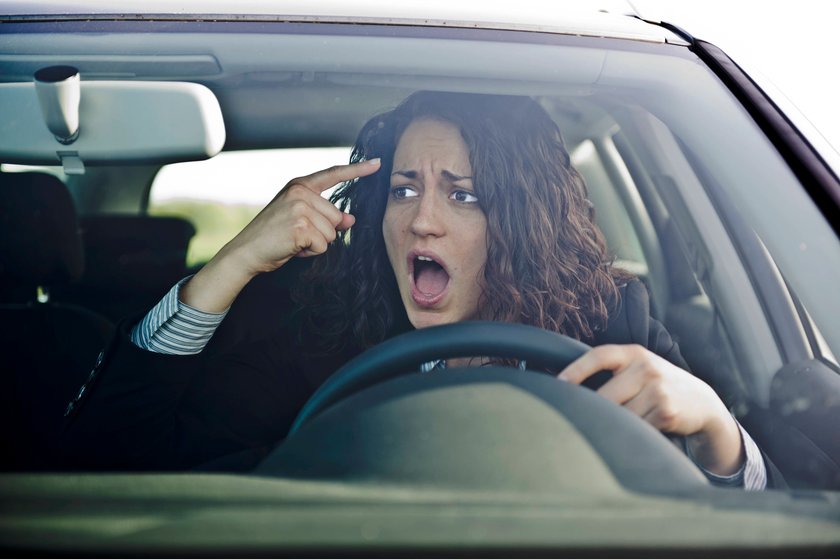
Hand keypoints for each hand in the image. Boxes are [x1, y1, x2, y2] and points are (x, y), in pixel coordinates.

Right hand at [180, 159, 380, 311]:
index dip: (358, 170)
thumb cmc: (274, 235)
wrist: (247, 251)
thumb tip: (351, 219)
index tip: (378, 163)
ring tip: (293, 240)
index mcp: (300, 186)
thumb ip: (325, 216)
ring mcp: (300, 208)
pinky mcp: (300, 227)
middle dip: (323, 232)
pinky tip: (293, 247)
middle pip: (337, 216)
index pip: (334, 174)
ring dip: (316, 243)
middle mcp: (300, 192)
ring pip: (332, 233)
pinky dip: (310, 252)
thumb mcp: (301, 219)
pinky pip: (323, 246)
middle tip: (297, 234)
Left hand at [558, 344, 744, 475]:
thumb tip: (567, 387)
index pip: (599, 356)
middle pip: (605, 396)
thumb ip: (612, 372)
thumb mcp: (638, 369)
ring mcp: (658, 389)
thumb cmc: (657, 385)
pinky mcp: (666, 412)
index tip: (558, 383)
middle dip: (593, 411)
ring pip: (619, 415)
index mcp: (633, 354)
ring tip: (616, 426)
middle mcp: (646, 368)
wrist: (701, 402)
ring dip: (614, 425)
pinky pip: (636, 429)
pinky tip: (638, 431)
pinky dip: (632, 434)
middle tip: (580, 420)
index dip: (576, 369)